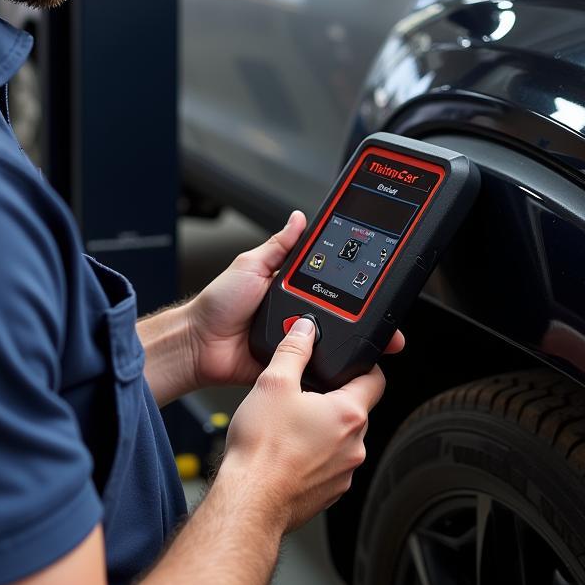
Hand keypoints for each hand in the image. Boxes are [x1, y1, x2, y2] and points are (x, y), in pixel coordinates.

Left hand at [186, 210, 403, 388]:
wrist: (200, 344)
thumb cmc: (218, 303)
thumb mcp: (251, 264)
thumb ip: (278, 245)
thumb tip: (299, 219)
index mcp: (290, 286)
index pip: (329, 280)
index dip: (352, 281)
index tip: (376, 279)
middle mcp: (297, 312)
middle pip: (340, 312)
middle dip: (363, 315)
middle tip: (384, 316)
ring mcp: (295, 339)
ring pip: (332, 339)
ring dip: (346, 338)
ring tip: (366, 335)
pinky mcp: (292, 364)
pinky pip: (315, 365)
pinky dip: (327, 362)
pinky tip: (340, 358)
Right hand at [221, 317, 385, 532]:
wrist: (249, 500)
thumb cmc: (262, 449)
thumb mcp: (273, 383)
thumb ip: (293, 349)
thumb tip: (304, 329)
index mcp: (349, 414)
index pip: (376, 379)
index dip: (364, 364)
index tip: (350, 359)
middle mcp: (355, 445)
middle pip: (355, 409)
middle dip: (333, 397)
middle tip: (304, 391)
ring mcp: (344, 473)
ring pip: (341, 438)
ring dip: (323, 428)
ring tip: (290, 423)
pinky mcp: (329, 492)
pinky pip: (329, 464)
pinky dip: (314, 454)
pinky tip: (287, 450)